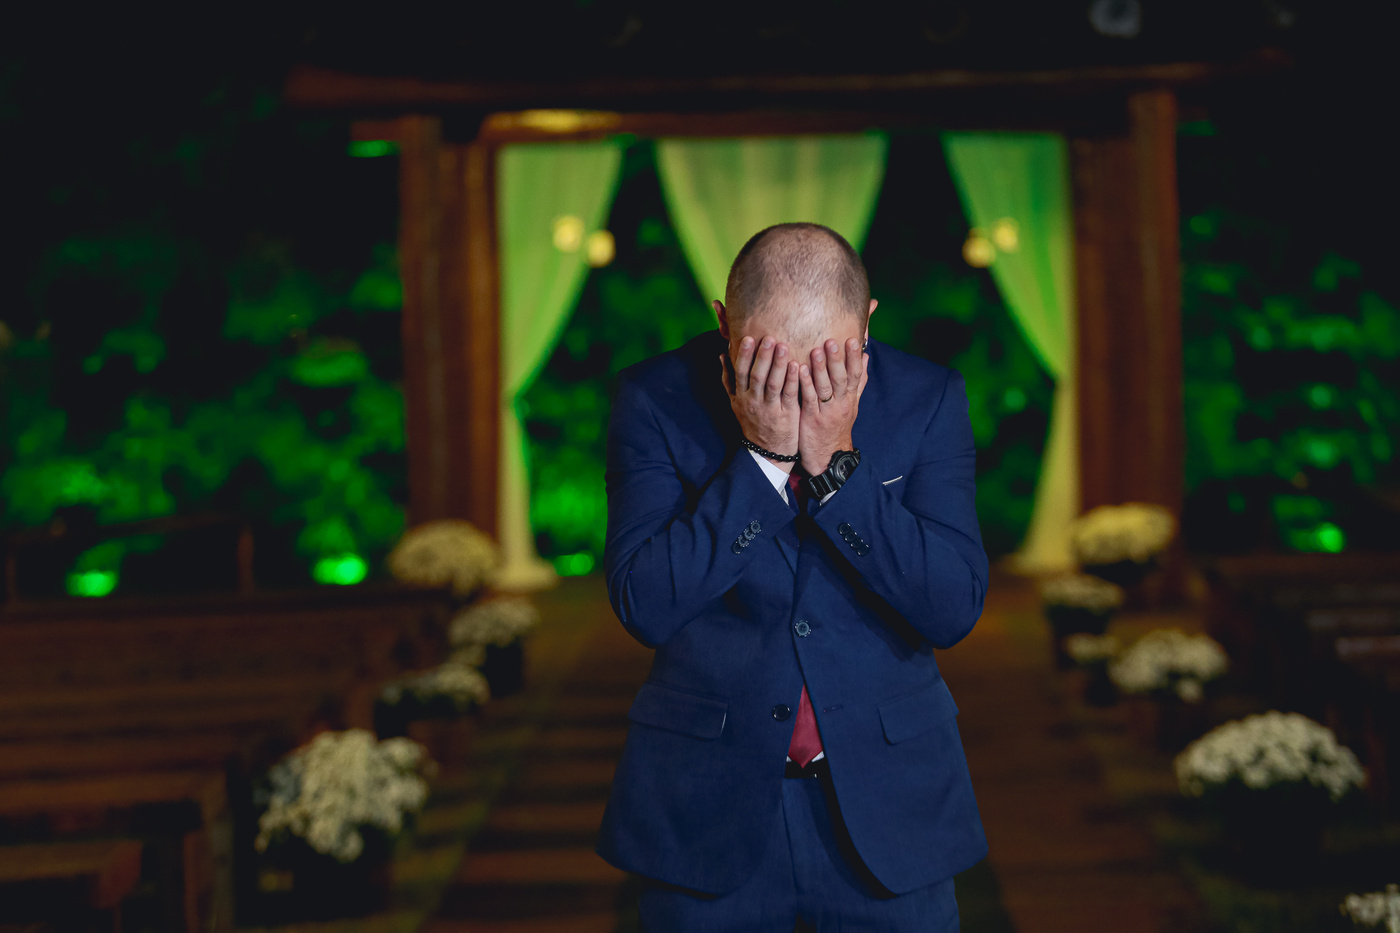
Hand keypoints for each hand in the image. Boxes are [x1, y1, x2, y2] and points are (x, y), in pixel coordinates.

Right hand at [721, 334, 799, 470]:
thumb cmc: (753, 421)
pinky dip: (792, 380)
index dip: (743, 355)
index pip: (740, 372)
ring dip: (778, 364)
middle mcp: (753, 401)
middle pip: (756, 376)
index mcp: (740, 396)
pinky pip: (788, 395)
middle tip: (769, 338)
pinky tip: (797, 365)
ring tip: (784, 346)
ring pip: (773, 384)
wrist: (766, 452)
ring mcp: (769, 408)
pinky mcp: (786, 415)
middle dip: (762, 356)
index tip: (747, 338)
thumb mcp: (736, 403)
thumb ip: (729, 379)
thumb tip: (722, 355)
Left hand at [798, 337, 868, 476]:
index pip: (855, 374)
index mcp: (850, 398)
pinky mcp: (812, 419)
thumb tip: (866, 357)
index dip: (854, 357)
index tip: (852, 339)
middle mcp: (841, 403)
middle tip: (832, 340)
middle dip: (837, 359)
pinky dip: (805, 384)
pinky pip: (809, 399)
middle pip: (840, 378)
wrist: (829, 457)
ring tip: (815, 350)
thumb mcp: (851, 404)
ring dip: (820, 368)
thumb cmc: (837, 426)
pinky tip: (799, 370)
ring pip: (825, 387)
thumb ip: (857, 380)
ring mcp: (827, 411)